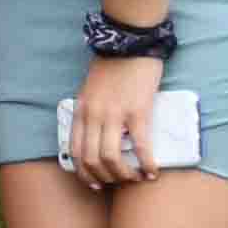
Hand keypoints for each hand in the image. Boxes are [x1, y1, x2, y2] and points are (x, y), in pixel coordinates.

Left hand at [66, 55, 163, 190]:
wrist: (129, 43)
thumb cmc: (112, 66)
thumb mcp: (90, 90)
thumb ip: (90, 112)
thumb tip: (98, 136)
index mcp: (80, 110)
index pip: (74, 151)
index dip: (83, 173)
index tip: (95, 183)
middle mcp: (93, 115)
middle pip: (91, 159)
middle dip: (104, 178)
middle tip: (117, 183)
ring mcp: (114, 114)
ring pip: (111, 158)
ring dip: (123, 175)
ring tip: (135, 177)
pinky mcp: (137, 111)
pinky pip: (140, 146)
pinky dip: (146, 163)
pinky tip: (153, 171)